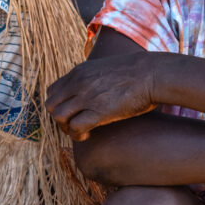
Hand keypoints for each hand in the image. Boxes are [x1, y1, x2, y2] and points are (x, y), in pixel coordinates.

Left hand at [45, 53, 159, 140]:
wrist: (153, 74)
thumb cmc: (135, 74)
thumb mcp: (105, 69)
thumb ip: (92, 77)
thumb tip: (91, 87)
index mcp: (79, 72)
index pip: (52, 91)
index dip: (59, 105)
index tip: (71, 112)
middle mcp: (78, 83)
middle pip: (51, 105)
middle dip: (59, 119)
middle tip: (73, 125)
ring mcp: (87, 96)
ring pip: (58, 117)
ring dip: (66, 128)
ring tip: (80, 131)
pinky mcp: (99, 111)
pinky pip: (75, 127)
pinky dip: (77, 135)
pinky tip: (87, 135)